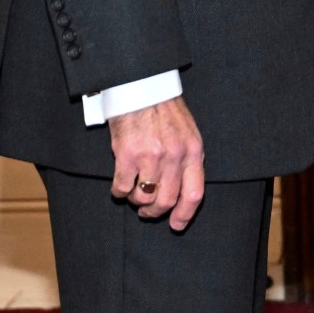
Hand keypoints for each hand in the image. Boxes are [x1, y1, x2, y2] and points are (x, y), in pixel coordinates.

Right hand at [110, 97, 205, 230]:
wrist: (141, 87)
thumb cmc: (164, 110)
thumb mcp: (188, 133)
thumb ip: (188, 159)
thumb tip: (183, 189)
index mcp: (193, 152)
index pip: (194, 194)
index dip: (184, 215)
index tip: (176, 225)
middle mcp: (175, 157)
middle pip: (167, 200)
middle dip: (155, 213)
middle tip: (147, 213)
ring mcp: (151, 157)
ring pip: (144, 197)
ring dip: (136, 201)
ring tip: (133, 195)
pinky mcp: (127, 155)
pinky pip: (122, 187)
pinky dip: (119, 192)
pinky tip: (119, 187)